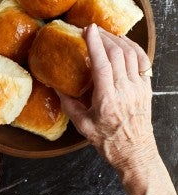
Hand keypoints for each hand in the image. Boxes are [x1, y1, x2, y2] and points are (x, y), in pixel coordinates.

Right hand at [58, 24, 156, 169]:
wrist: (135, 153)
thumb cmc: (109, 142)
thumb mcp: (83, 126)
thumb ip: (69, 105)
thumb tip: (58, 88)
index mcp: (108, 100)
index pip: (102, 65)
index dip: (95, 44)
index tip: (88, 31)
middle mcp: (125, 91)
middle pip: (118, 54)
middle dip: (105, 37)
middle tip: (94, 31)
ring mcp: (138, 88)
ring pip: (132, 54)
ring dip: (118, 40)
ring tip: (107, 35)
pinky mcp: (146, 89)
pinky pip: (143, 62)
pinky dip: (134, 48)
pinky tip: (125, 44)